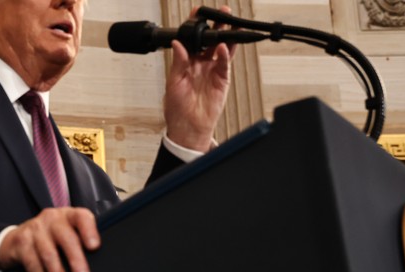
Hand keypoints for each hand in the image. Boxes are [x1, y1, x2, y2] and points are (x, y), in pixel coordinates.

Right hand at [0, 207, 100, 271]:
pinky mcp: (21, 241)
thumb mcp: (66, 235)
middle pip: (67, 238)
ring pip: (49, 254)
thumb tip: (100, 266)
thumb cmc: (51, 239)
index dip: (89, 230)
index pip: (81, 217)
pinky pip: (32, 264)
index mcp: (68, 215)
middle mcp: (52, 218)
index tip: (94, 247)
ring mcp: (35, 228)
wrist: (17, 239)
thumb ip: (80, 242)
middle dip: (76, 260)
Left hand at [163, 5, 236, 151]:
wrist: (188, 127)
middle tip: (221, 13)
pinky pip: (225, 64)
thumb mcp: (173, 83)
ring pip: (222, 48)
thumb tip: (177, 44)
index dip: (195, 26)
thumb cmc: (177, 108)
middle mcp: (201, 63)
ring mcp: (212, 70)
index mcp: (187, 62)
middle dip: (216, 26)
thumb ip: (178, 62)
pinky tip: (224, 47)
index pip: (192, 40)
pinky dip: (225, 55)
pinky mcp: (222, 79)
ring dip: (226, 36)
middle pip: (210, 40)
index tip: (197, 12)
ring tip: (231, 23)